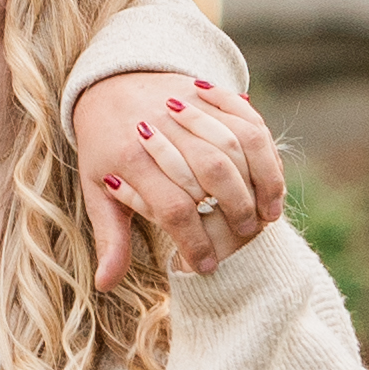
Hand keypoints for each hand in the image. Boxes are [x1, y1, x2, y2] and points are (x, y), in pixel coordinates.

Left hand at [69, 71, 286, 283]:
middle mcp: (161, 128)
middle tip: (246, 237)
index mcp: (130, 159)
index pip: (173, 208)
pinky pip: (248, 121)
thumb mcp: (95, 191)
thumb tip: (106, 285)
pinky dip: (265, 150)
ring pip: (238, 144)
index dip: (194, 241)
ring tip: (268, 213)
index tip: (206, 265)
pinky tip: (273, 177)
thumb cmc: (103, 148)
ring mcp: (188, 106)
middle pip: (213, 173)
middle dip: (236, 209)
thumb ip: (109, 237)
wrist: (106, 84)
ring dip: (261, 180)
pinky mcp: (208, 93)